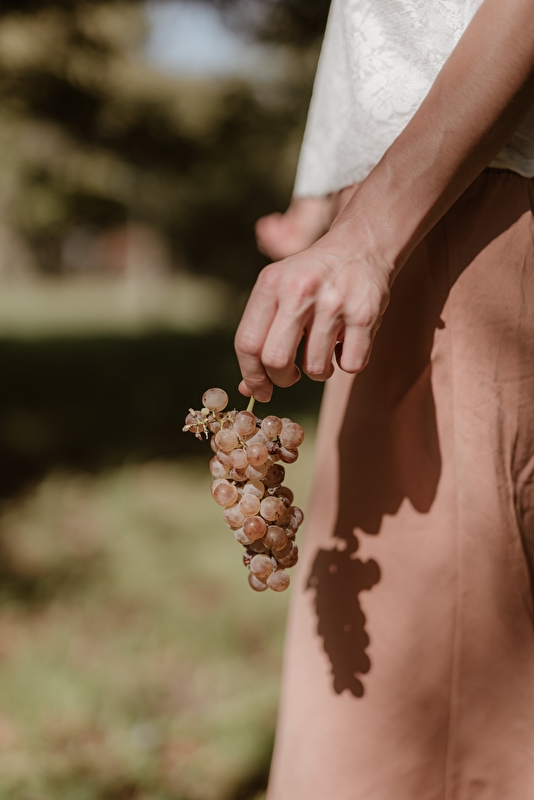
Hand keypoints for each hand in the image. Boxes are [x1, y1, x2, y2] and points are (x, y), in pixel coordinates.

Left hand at [234, 226, 393, 400]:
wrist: (361, 245)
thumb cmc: (312, 278)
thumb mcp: (279, 292)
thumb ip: (260, 336)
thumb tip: (249, 389)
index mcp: (271, 284)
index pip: (247, 343)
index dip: (251, 375)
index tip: (260, 389)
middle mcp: (299, 292)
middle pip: (276, 361)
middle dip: (282, 379)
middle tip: (291, 374)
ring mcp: (334, 303)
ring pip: (315, 368)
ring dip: (318, 370)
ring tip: (323, 349)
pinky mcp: (364, 315)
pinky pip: (350, 365)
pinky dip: (347, 362)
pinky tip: (347, 342)